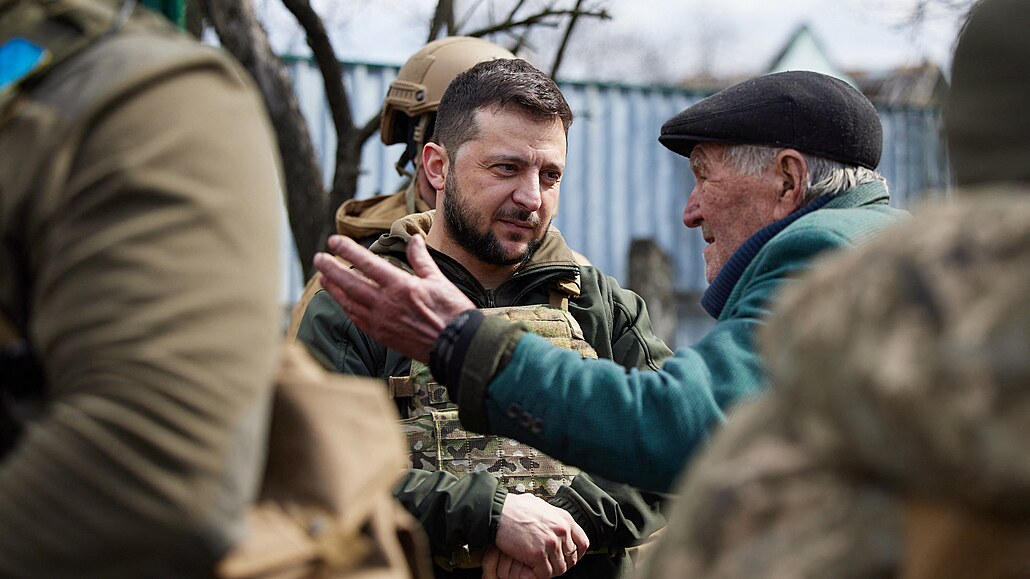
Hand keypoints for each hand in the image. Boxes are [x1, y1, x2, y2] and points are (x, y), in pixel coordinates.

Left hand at [314, 234, 474, 361]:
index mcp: (401, 286)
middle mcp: (386, 304)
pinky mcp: (381, 335)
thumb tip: (414, 240)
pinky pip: (356, 319)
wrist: (455, 346)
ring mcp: (381, 321)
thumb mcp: (437, 280)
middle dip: (331, 269)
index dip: (348, 250)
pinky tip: (340, 301)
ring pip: (349, 302)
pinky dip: (345, 307)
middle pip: (350, 283)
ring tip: (322, 278)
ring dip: (333, 289)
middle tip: (318, 258)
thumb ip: (420, 259)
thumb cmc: (451, 312)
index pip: (368, 264)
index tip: (333, 240)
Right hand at [491, 492, 588, 578]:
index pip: (583, 542)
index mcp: (564, 519)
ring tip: (540, 568)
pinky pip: (545, 574)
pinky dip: (539, 575)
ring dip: (550, 571)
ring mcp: (551, 543)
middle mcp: (561, 531)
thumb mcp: (541, 506)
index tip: (569, 557)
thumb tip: (555, 521)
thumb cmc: (515, 508)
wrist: (498, 511)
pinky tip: (532, 569)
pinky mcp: (538, 554)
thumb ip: (552, 517)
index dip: (577, 553)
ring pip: (559, 569)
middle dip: (561, 563)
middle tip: (551, 564)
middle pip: (571, 558)